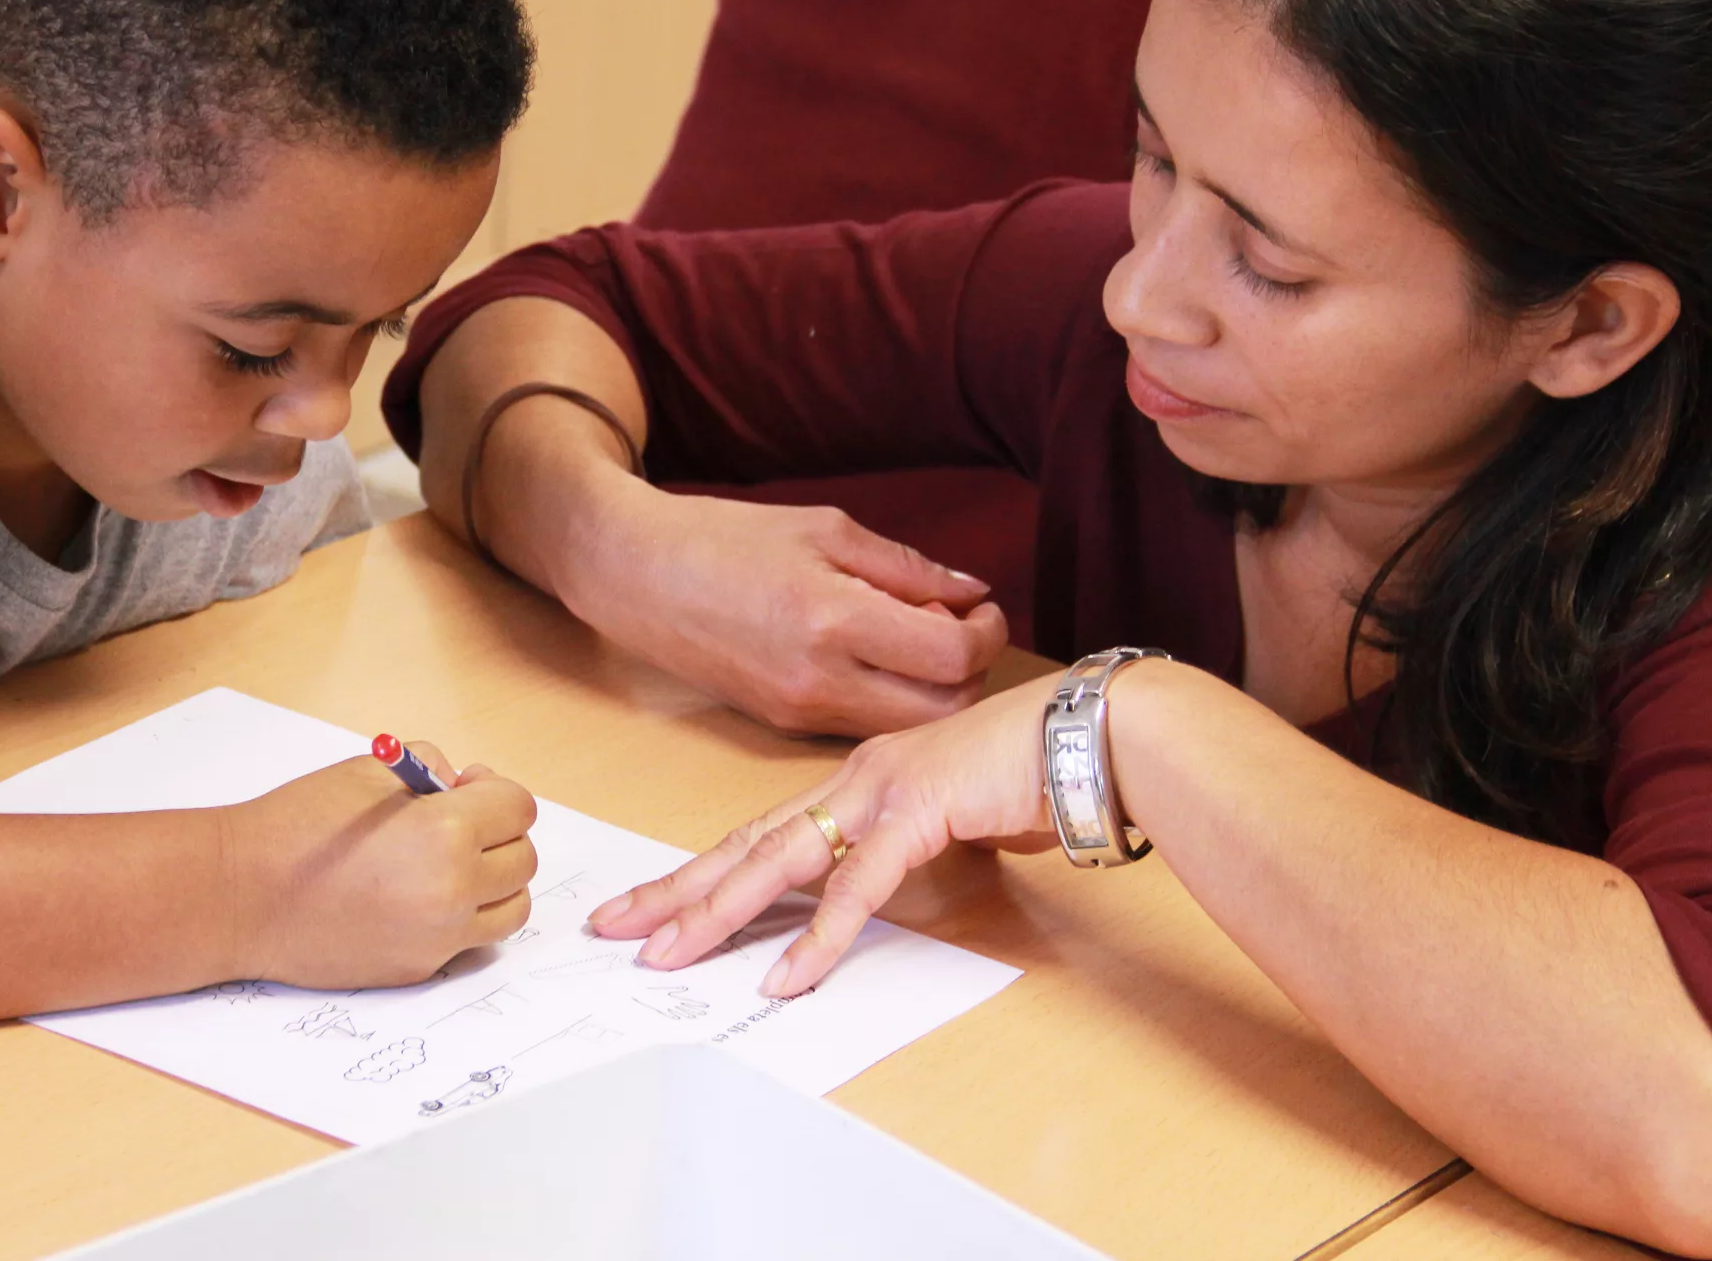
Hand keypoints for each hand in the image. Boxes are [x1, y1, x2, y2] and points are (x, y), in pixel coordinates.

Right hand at [229, 742, 537, 988]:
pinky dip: (463, 917)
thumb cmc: (298, 826)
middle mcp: (453, 891)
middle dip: (500, 834)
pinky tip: (422, 896)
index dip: (494, 791)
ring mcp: (439, 938)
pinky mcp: (419, 968)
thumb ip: (431, 768)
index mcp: (447, 833)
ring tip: (454, 864)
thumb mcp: (371, 770)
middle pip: (523, 859)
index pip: (518, 808)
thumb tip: (464, 786)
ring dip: (495, 881)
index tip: (467, 788)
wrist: (243, 896)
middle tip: (461, 822)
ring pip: (511, 909)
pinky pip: (470, 940)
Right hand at [562, 487, 1009, 737]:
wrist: (633, 576)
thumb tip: (970, 592)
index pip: (951, 655)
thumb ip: (906, 567)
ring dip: (929, 691)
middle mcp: (821, 679)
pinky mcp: (784, 725)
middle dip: (968, 673)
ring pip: (905, 728)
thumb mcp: (824, 530)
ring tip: (909, 637)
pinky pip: (863, 726)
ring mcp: (800, 711)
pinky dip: (888, 699)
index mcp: (834, 619)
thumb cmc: (722, 538)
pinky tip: (871, 655)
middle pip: (942, 710)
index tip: (982, 608)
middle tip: (956, 627)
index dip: (986, 633)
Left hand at [585, 678, 1056, 994]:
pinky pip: (857, 889)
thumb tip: (898, 878)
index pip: (762, 833)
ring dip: (719, 913)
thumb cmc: (1038, 772)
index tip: (651, 904)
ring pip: (779, 862)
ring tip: (668, 955)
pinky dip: (819, 938)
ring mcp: (882, 792)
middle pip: (747, 845)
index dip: (702, 871)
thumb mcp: (956, 818)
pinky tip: (786, 977)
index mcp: (860, 781)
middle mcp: (856, 781)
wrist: (1096, 733)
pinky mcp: (918, 812)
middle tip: (615, 927)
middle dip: (677, 890)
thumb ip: (916, 845)